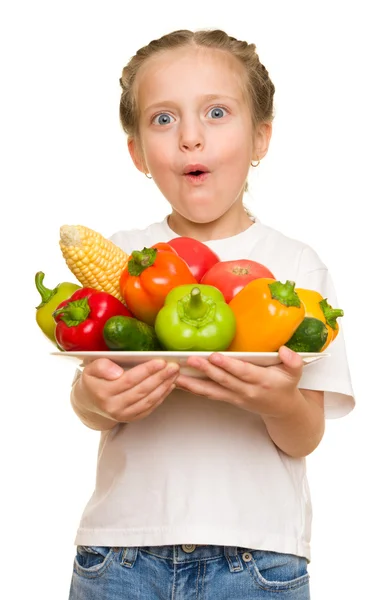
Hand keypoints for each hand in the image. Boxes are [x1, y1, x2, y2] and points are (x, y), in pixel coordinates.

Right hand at [73, 358, 179, 423]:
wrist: (89, 402)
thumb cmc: (93, 381)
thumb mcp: (90, 369)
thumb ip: (102, 366)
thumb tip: (117, 372)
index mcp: (103, 392)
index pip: (129, 380)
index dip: (147, 371)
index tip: (161, 361)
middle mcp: (114, 407)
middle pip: (142, 391)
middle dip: (161, 377)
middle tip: (173, 366)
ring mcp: (123, 415)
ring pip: (148, 400)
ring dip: (164, 386)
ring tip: (174, 374)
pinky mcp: (131, 418)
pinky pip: (149, 408)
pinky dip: (162, 397)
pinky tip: (169, 385)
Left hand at [175, 346, 303, 417]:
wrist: (283, 409)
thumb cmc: (285, 385)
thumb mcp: (295, 372)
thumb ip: (293, 361)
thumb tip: (285, 350)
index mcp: (262, 381)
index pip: (242, 372)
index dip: (228, 365)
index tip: (214, 357)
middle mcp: (247, 391)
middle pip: (224, 380)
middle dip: (206, 370)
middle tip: (191, 360)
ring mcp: (236, 397)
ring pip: (212, 390)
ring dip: (193, 383)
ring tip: (177, 376)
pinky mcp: (228, 399)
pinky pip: (209, 394)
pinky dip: (194, 389)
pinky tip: (180, 383)